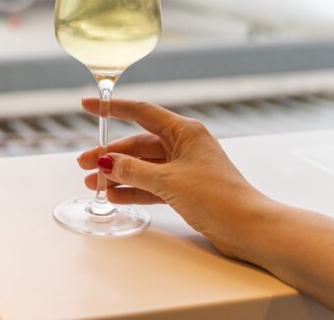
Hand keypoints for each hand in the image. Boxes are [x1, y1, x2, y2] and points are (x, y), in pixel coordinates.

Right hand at [77, 98, 273, 259]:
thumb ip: (133, 170)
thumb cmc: (216, 196)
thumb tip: (106, 163)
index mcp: (185, 131)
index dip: (113, 108)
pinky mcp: (187, 189)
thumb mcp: (168, 181)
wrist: (249, 228)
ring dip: (119, 175)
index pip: (141, 112)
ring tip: (93, 184)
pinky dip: (134, 189)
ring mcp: (186, 168)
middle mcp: (185, 145)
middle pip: (138, 144)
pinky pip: (153, 184)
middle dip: (110, 154)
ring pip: (144, 166)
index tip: (88, 106)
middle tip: (83, 163)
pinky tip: (115, 196)